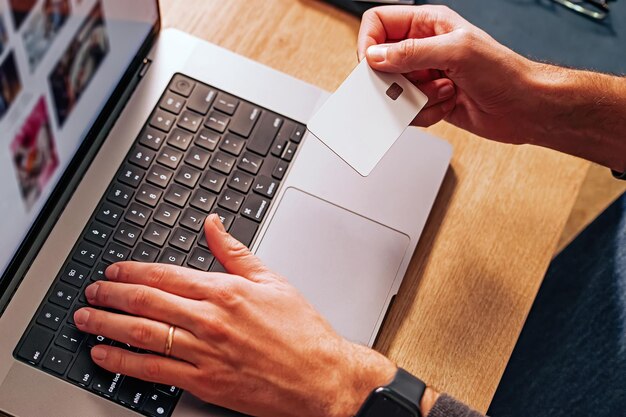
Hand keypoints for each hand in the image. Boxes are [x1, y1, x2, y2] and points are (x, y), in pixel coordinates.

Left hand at [74, 214, 396, 416]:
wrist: (320, 377)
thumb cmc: (302, 332)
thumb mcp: (273, 281)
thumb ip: (235, 253)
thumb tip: (213, 225)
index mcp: (226, 291)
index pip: (166, 274)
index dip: (132, 270)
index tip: (115, 269)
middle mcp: (210, 319)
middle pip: (146, 300)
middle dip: (111, 293)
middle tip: (91, 290)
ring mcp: (205, 352)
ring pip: (142, 333)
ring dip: (107, 323)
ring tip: (87, 317)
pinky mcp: (204, 382)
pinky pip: (153, 370)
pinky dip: (123, 362)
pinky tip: (105, 355)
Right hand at [358, 5, 625, 171]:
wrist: (525, 109)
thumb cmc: (505, 73)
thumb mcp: (456, 53)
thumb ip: (411, 53)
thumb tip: (376, 55)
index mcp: (429, 24)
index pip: (380, 22)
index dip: (370, 42)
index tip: (373, 63)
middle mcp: (425, 48)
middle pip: (382, 60)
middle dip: (395, 78)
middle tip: (411, 84)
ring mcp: (427, 75)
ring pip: (394, 90)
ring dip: (415, 98)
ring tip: (441, 93)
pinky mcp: (430, 100)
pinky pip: (408, 110)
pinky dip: (424, 113)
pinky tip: (447, 105)